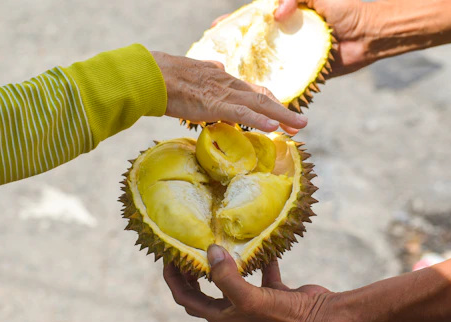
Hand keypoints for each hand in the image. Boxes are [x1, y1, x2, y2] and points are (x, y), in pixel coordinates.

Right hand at [151, 52, 306, 133]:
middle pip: (263, 98)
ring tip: (298, 127)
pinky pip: (241, 114)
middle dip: (284, 111)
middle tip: (300, 124)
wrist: (150, 75)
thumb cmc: (165, 75)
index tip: (282, 115)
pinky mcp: (214, 104)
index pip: (253, 92)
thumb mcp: (193, 70)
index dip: (271, 103)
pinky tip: (273, 127)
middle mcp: (228, 85)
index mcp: (223, 79)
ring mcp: (223, 94)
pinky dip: (258, 120)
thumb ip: (209, 70)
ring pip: (259, 105)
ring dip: (281, 116)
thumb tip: (219, 66)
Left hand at [164, 244, 338, 321]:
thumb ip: (227, 278)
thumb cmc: (284, 317)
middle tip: (187, 247)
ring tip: (218, 240)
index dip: (174, 278)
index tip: (168, 255)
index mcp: (222, 316)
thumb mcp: (250, 299)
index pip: (187, 298)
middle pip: (203, 290)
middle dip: (191, 270)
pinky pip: (260, 271)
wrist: (321, 320)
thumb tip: (210, 251)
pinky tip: (259, 242)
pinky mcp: (272, 291)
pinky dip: (258, 257)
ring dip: (223, 262)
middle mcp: (234, 309)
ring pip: (230, 279)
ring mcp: (253, 300)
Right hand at [212, 0, 375, 78]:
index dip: (233, 24)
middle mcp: (285, 40)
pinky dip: (271, 90)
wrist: (370, 35)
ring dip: (246, 74)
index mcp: (285, 19)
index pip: (252, 20)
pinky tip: (252, 95)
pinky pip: (285, 84)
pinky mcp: (304, 76)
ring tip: (225, 80)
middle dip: (233, 51)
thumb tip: (276, 15)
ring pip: (265, 67)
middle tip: (213, 59)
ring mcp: (293, 59)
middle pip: (254, 46)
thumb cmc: (346, 9)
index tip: (215, 29)